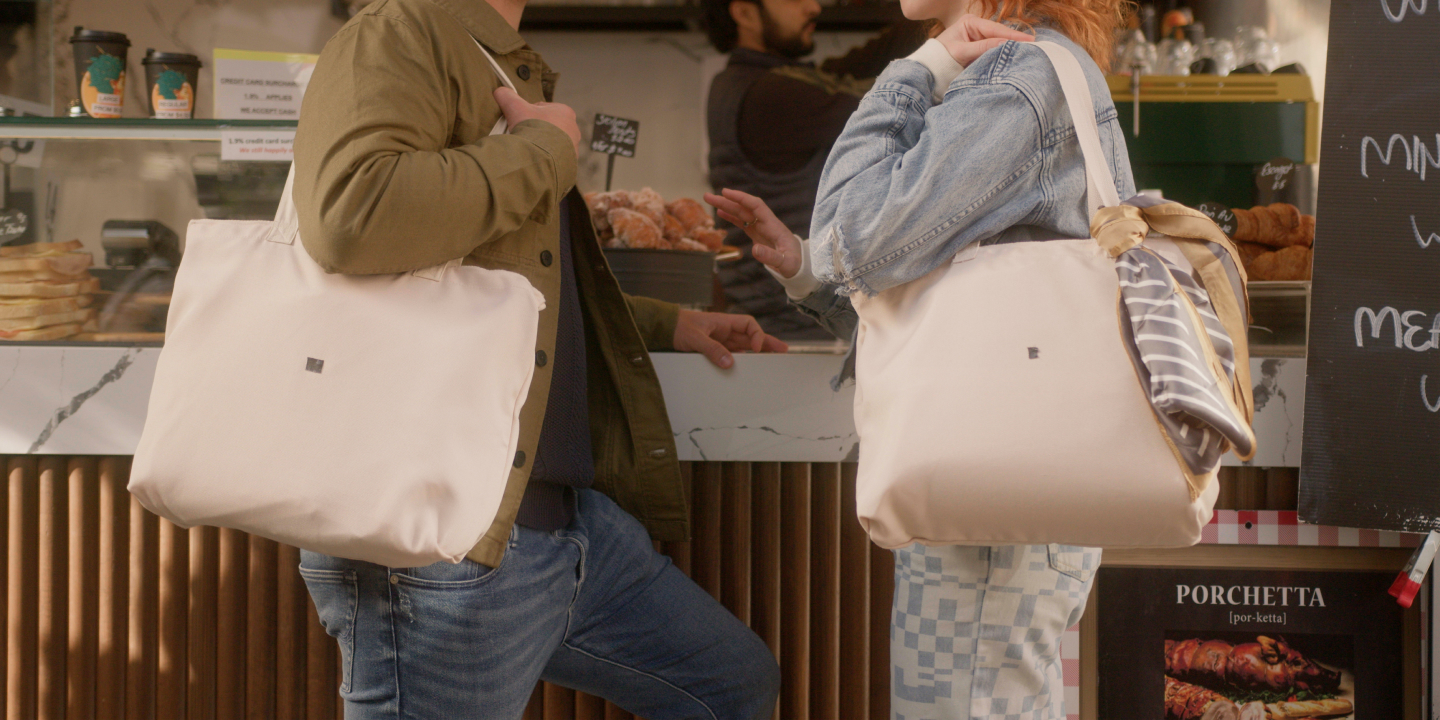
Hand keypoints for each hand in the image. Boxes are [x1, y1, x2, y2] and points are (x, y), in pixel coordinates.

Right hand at [493, 87, 580, 154]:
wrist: (541, 156)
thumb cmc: (533, 128)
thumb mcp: (515, 107)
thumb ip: (507, 97)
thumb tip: (499, 91)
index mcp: (565, 112)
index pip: (544, 110)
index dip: (529, 114)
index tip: (521, 121)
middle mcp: (574, 129)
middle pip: (549, 128)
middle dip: (537, 131)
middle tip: (524, 136)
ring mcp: (574, 148)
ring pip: (553, 144)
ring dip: (542, 146)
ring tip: (530, 149)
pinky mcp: (570, 163)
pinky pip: (555, 159)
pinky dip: (546, 159)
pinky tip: (536, 160)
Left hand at [673, 309, 787, 368]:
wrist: (663, 329)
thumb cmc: (678, 326)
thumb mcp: (694, 337)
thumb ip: (711, 349)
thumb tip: (729, 362)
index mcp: (723, 322)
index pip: (748, 324)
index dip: (756, 334)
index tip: (757, 346)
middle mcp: (725, 332)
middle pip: (751, 337)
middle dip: (767, 344)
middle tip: (783, 351)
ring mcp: (721, 342)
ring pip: (744, 348)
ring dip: (757, 354)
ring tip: (772, 363)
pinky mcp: (715, 351)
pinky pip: (732, 356)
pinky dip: (742, 362)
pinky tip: (750, 370)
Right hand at [703, 189, 802, 278]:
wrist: (800, 265)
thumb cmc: (795, 263)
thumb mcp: (786, 263)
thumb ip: (771, 257)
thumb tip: (754, 250)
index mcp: (773, 226)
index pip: (756, 206)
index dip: (741, 198)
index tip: (726, 193)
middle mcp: (766, 223)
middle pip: (744, 208)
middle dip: (727, 201)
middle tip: (708, 196)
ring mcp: (761, 228)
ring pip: (741, 214)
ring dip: (726, 206)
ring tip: (709, 200)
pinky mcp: (757, 234)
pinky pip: (742, 222)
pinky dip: (731, 217)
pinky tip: (720, 212)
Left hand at [935, 15, 1033, 66]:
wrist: (929, 70)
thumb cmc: (940, 59)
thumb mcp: (961, 52)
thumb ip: (982, 48)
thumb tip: (1004, 44)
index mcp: (970, 23)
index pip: (996, 28)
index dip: (1013, 35)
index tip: (1029, 41)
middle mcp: (976, 27)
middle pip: (1000, 34)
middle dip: (1014, 41)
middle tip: (1034, 47)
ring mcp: (978, 37)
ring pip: (998, 42)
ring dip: (1009, 48)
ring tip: (1028, 51)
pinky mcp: (979, 49)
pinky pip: (993, 50)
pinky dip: (1002, 54)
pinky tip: (1013, 57)